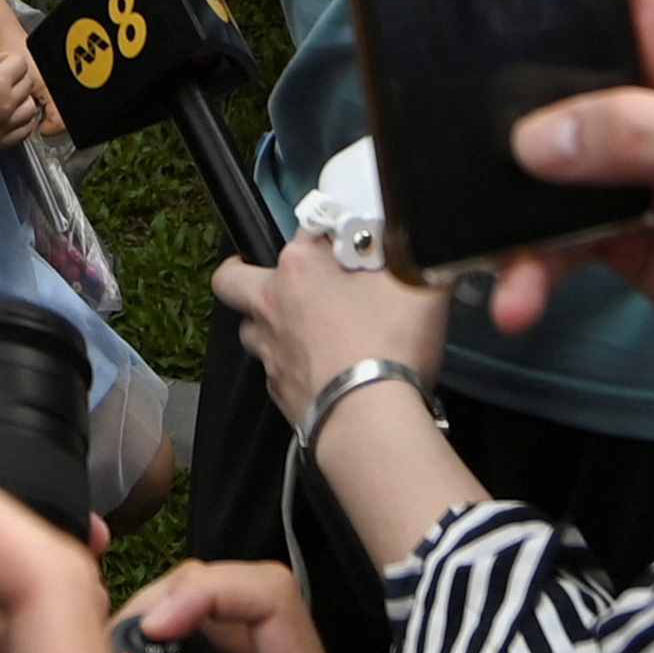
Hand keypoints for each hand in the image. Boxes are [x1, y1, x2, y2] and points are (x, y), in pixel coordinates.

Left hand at [213, 232, 447, 421]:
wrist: (370, 422)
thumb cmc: (387, 348)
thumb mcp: (420, 281)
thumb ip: (416, 252)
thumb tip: (418, 242)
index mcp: (300, 268)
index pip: (307, 230)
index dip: (333, 235)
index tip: (355, 244)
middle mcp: (273, 307)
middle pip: (233, 279)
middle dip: (245, 271)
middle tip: (280, 276)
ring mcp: (271, 353)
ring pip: (251, 328)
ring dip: (269, 322)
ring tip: (305, 324)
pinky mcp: (280, 391)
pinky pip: (274, 370)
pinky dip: (292, 364)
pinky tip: (322, 366)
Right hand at [477, 0, 653, 420]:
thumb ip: (651, 135)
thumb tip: (538, 136)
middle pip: (553, 30)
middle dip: (487, 48)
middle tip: (415, 65)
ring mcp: (637, 150)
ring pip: (535, 137)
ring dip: (495, 175)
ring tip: (464, 215)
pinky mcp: (623, 226)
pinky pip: (547, 231)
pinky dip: (524, 261)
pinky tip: (517, 296)